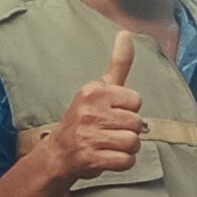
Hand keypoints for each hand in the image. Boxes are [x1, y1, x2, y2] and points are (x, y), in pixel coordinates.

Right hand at [47, 33, 149, 179]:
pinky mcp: (90, 157)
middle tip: (110, 132)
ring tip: (109, 145)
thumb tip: (126, 34)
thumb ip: (118, 63)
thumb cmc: (84, 118)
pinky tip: (108, 157)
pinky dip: (122, 163)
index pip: (136, 100)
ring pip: (133, 142)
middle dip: (129, 131)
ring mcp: (88, 135)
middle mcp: (89, 111)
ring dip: (126, 148)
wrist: (59, 152)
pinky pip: (126, 161)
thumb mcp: (99, 88)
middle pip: (137, 123)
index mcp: (93, 91)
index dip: (128, 110)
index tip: (111, 113)